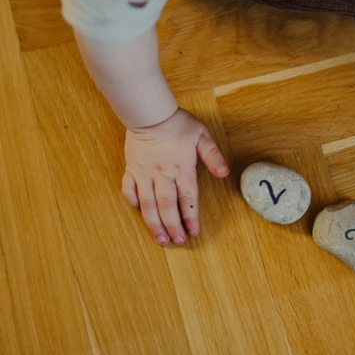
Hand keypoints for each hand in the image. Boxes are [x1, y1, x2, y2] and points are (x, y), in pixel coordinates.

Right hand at [121, 109, 229, 244]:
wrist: (149, 113)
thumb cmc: (178, 124)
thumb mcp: (202, 136)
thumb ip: (213, 156)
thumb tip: (224, 173)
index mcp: (182, 169)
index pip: (188, 199)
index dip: (191, 217)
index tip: (194, 232)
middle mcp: (163, 175)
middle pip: (168, 206)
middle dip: (173, 226)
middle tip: (178, 241)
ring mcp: (145, 174)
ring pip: (148, 204)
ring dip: (154, 223)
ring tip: (160, 238)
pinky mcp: (131, 169)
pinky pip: (130, 189)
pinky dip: (133, 202)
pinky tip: (139, 212)